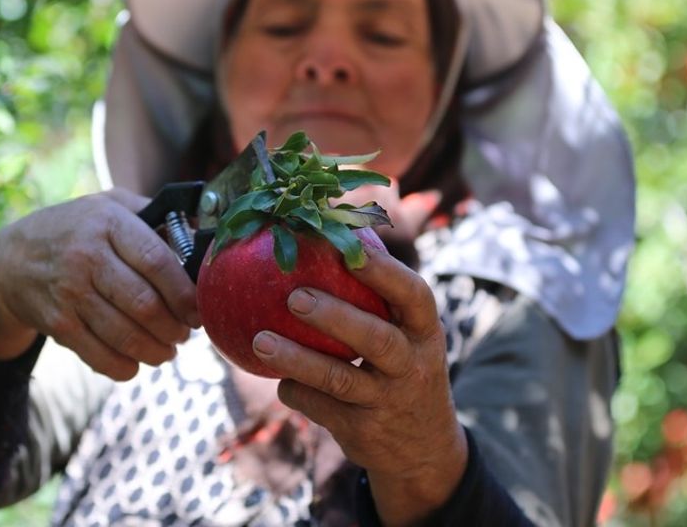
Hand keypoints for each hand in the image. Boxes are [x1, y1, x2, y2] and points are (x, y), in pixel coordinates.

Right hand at [0, 189, 199, 379]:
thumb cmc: (76, 230)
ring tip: (167, 350)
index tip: (198, 308)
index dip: (185, 292)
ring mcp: (69, 292)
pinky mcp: (57, 323)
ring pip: (126, 334)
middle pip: (145, 304)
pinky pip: (99, 355)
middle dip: (175, 327)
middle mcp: (86, 255)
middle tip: (184, 333)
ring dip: (156, 351)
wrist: (10, 260)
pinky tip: (136, 363)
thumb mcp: (111, 206)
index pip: (157, 261)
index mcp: (108, 222)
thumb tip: (208, 237)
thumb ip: (158, 216)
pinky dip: (124, 367)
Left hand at [250, 245, 467, 525]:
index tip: (351, 247)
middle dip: (335, 316)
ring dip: (298, 359)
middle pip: (375, 339)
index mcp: (425, 333)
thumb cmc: (402, 370)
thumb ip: (379, 299)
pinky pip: (319, 406)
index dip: (385, 271)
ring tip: (261, 341)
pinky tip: (277, 378)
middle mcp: (412, 366)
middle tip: (295, 296)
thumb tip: (332, 235)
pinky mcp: (361, 431)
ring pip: (339, 378)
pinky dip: (294, 390)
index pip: (414, 295)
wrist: (423, 452)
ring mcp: (387, 402)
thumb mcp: (409, 337)